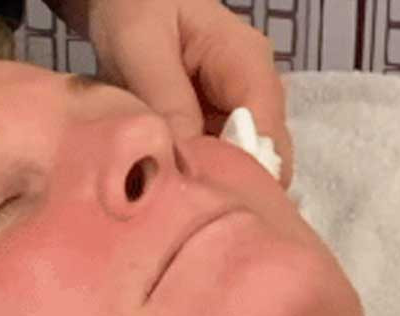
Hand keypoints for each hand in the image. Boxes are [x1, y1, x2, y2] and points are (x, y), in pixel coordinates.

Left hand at [86, 0, 293, 187]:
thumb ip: (167, 98)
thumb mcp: (141, 46)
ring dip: (215, 185)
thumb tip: (188, 158)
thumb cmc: (134, 9)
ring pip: (245, 164)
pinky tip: (176, 191)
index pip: (266, 132)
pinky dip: (201, 177)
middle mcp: (255, 89)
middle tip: (188, 212)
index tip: (202, 200)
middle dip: (232, 185)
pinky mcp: (216, 124)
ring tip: (179, 206)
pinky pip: (220, 160)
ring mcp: (238, 109)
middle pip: (265, 155)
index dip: (242, 172)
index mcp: (247, 62)